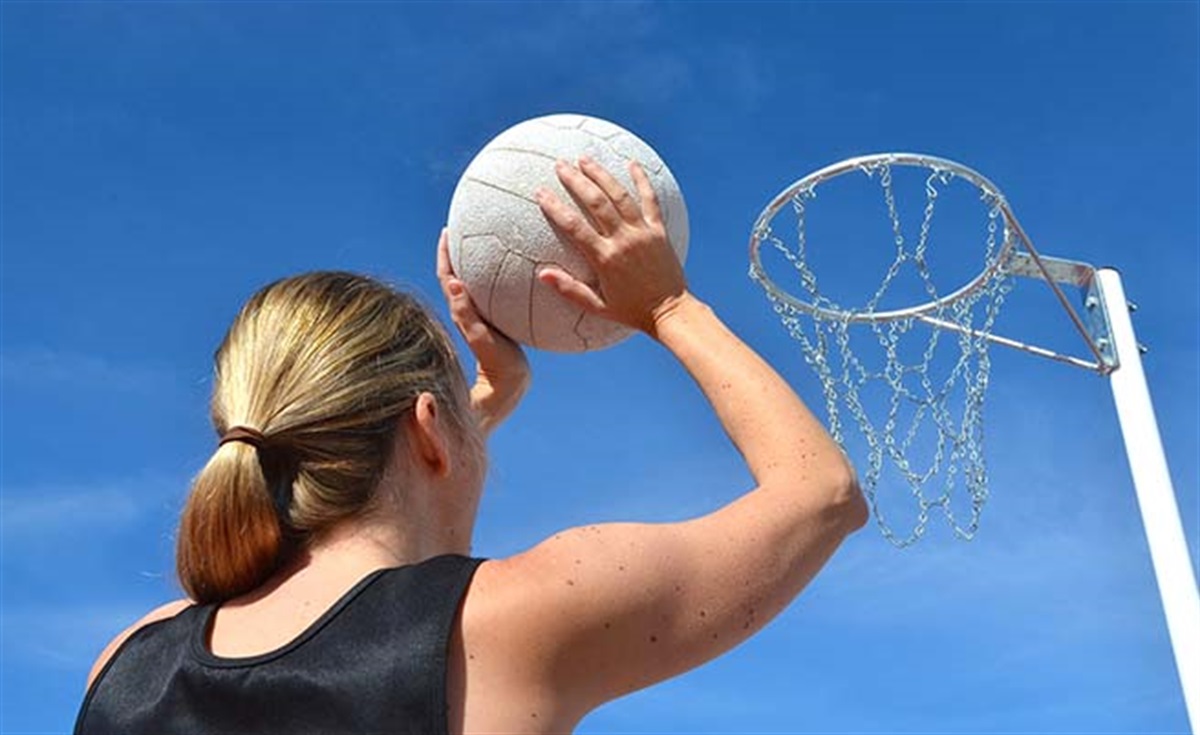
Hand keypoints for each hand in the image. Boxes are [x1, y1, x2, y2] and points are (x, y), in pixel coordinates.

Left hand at [437, 228, 530, 433]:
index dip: (445, 254)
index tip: (447, 231)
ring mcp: (478, 319)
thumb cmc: (496, 368)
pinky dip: (489, 281)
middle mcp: (466, 313)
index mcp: (461, 313)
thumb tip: (453, 285)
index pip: (447, 277)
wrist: (508, 389)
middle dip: (455, 252)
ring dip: (470, 264)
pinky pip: (486, 296)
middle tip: (461, 229)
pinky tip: (506, 276)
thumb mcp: (482, 340)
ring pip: (469, 285)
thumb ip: (467, 315)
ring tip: (480, 244)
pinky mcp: (490, 325)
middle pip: (455, 275)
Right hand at [534, 157, 688, 337]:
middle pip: (596, 202)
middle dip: (577, 180)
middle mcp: (623, 240)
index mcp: (605, 258)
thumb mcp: (598, 307)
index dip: (556, 208)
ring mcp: (643, 232)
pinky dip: (641, 180)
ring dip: (602, 175)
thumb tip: (542, 274)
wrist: (671, 311)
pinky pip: (650, 200)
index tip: (541, 193)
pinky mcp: (659, 231)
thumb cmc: (632, 311)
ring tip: (585, 159)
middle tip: (560, 165)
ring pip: (620, 196)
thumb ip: (569, 289)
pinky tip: (632, 164)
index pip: (574, 226)